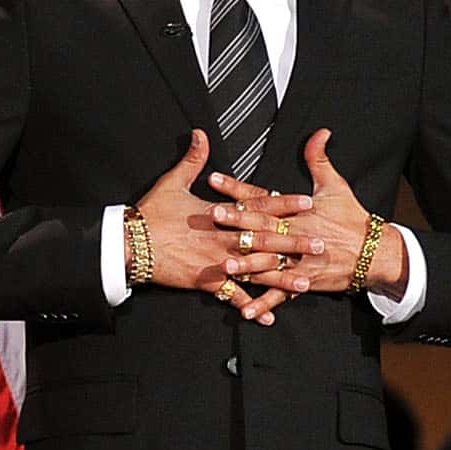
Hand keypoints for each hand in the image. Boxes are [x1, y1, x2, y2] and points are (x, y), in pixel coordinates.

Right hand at [131, 130, 301, 321]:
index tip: (308, 202)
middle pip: (266, 240)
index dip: (284, 204)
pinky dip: (251, 306)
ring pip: (256, 271)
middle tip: (321, 245)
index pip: (258, 206)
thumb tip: (201, 134)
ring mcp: (216, 262)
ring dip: (281, 279)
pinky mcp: (205, 282)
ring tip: (305, 284)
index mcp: (219, 213)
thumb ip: (193, 160)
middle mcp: (222, 239)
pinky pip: (233, 297)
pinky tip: (269, 315)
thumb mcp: (172, 182)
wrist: (129, 244)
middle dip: (295, 243)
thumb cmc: (151, 213)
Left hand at [211, 130, 404, 304]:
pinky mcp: (304, 282)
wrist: (375, 252)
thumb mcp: (335, 186)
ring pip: (269, 262)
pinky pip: (282, 294)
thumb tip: (319, 132)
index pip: (263, 196)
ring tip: (223, 266)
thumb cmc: (353, 218)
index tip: (214, 180)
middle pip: (263, 227)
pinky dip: (265, 304)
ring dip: (247, 265)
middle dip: (237, 222)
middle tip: (212, 217)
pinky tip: (245, 311)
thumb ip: (319, 159)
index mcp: (299, 211)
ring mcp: (300, 261)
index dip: (238, 188)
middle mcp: (297, 235)